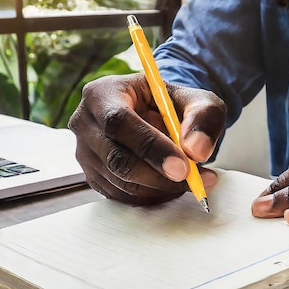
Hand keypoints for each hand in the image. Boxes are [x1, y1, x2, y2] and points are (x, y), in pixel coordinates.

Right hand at [68, 73, 225, 203]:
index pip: (119, 121)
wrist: (159, 116)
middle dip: (158, 175)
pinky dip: (152, 196)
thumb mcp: (198, 100)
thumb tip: (196, 150)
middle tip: (193, 180)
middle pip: (116, 158)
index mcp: (104, 92)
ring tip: (193, 180)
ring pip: (121, 181)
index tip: (183, 166)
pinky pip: (122, 195)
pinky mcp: (93, 176)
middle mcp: (86, 122)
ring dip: (161, 187)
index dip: (151, 147)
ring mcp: (85, 152)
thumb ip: (203, 118)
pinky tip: (173, 185)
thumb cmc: (174, 105)